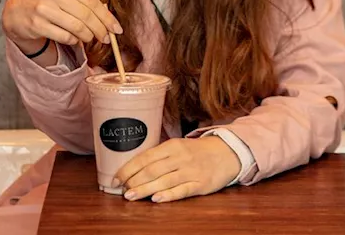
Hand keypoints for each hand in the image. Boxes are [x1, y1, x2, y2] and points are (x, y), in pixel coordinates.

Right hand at [1, 0, 122, 54]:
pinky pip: (64, 36)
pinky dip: (73, 40)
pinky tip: (74, 39)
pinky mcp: (37, 24)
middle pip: (86, 15)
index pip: (92, 1)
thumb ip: (82, 1)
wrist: (15, 10)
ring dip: (88, 36)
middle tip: (107, 39)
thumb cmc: (44, 0)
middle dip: (101, 30)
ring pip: (77, 27)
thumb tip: (107, 17)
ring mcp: (43, 8)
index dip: (107, 17)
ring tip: (89, 38)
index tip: (117, 29)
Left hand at [115, 137, 240, 202]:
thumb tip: (133, 168)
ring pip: (164, 181)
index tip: (116, 178)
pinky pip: (182, 190)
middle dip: (134, 180)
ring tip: (131, 196)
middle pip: (152, 170)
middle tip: (121, 190)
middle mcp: (180, 157)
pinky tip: (156, 199)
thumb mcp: (178, 146)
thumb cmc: (197, 152)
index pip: (145, 157)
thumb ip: (159, 156)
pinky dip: (168, 195)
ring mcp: (191, 171)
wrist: (227, 152)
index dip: (129, 168)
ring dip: (145, 189)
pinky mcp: (201, 184)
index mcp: (172, 146)